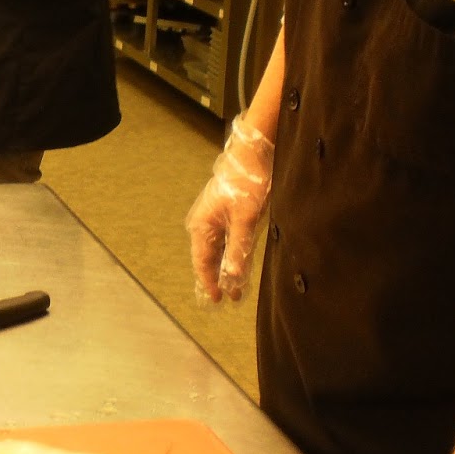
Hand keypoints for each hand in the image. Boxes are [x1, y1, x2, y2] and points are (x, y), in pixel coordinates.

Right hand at [184, 113, 274, 302]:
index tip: (218, 299)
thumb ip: (238, 250)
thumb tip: (232, 277)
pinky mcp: (225, 212)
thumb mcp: (246, 220)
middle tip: (230, 298)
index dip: (209, 282)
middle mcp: (204, 224)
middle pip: (209, 257)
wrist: (252, 154)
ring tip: (237, 286)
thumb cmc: (246, 184)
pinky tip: (241, 263)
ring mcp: (214, 217)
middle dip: (219, 277)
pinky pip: (226, 239)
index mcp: (202, 226)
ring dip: (227, 267)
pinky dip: (232, 253)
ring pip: (219, 249)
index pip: (202, 262)